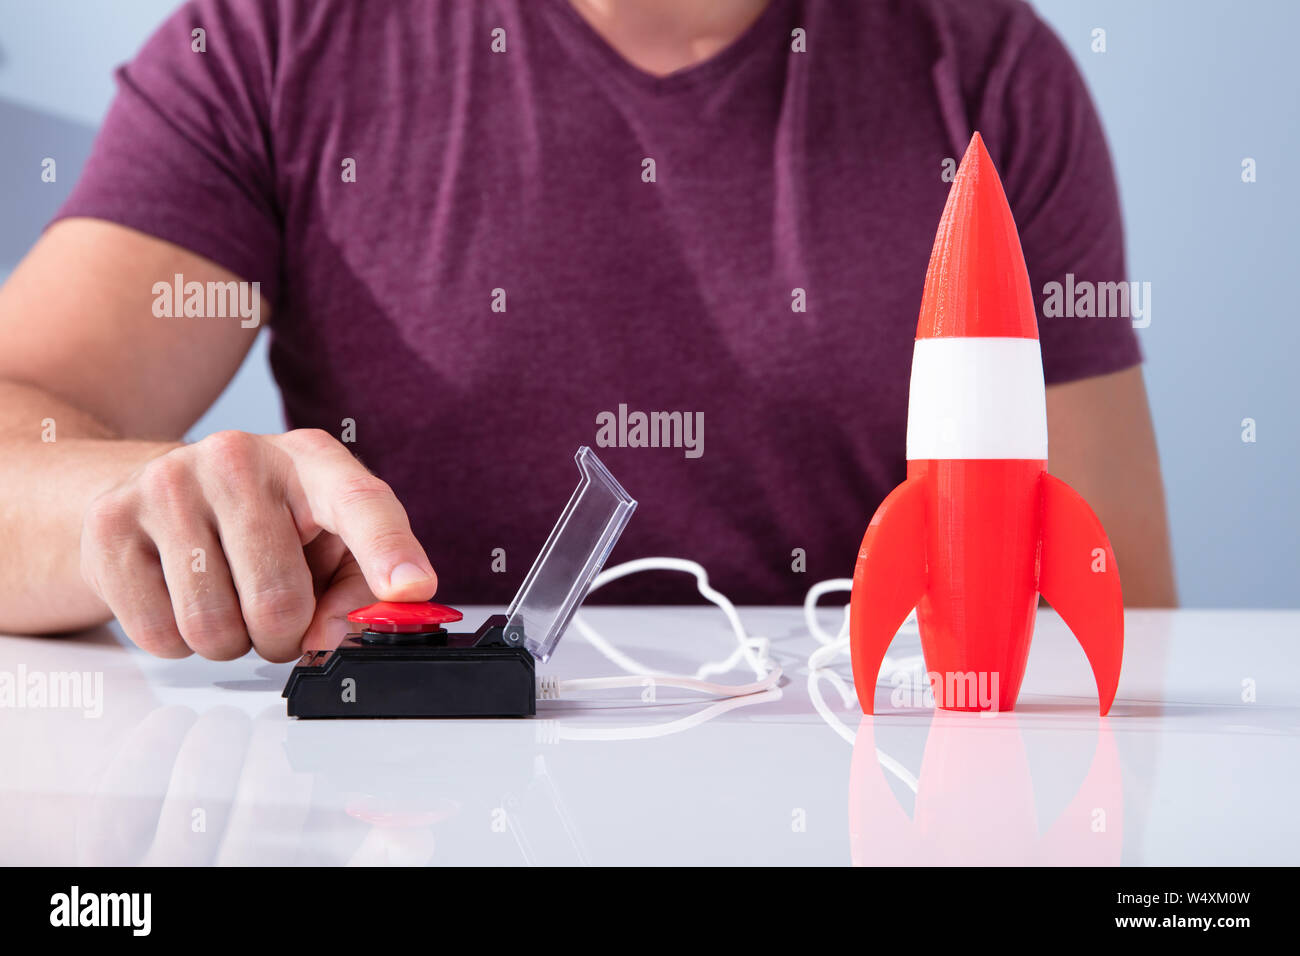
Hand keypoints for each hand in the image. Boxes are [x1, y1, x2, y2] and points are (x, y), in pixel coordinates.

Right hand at [79, 429, 436, 661]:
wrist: (155, 494)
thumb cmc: (265, 525)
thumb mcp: (329, 545)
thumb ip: (359, 593)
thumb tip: (337, 638)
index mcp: (311, 460)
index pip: (360, 501)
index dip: (389, 550)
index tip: (411, 587)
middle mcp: (239, 457)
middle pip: (279, 601)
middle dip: (284, 635)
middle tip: (276, 613)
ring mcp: (167, 485)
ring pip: (214, 627)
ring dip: (231, 642)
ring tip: (229, 600)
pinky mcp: (111, 525)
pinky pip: (161, 634)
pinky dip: (179, 641)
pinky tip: (183, 595)